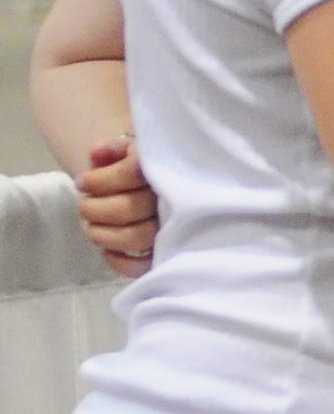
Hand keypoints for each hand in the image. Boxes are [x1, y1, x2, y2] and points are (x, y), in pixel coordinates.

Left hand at [73, 136, 155, 276]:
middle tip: (84, 203)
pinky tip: (108, 250)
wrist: (159, 185)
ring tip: (91, 225)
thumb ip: (112, 148)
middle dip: (93, 208)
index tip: (83, 182)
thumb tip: (98, 154)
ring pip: (135, 237)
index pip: (130, 174)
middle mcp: (171, 200)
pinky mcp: (162, 253)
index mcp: (162, 170)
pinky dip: (119, 262)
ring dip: (101, 234)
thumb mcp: (127, 148)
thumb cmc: (138, 167)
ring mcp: (169, 229)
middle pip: (127, 208)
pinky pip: (143, 266)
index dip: (99, 180)